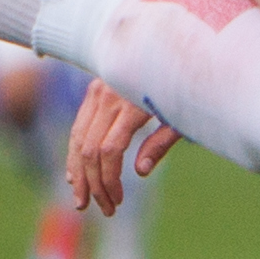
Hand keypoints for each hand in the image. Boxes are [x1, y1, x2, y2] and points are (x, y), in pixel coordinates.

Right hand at [66, 77, 175, 215]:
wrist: (170, 49)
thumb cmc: (185, 86)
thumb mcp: (181, 116)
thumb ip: (161, 142)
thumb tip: (140, 171)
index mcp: (133, 102)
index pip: (109, 150)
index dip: (110, 180)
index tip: (118, 201)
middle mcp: (109, 95)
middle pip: (90, 148)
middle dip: (93, 184)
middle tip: (105, 210)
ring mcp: (98, 90)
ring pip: (78, 138)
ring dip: (78, 174)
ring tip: (83, 202)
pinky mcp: (94, 90)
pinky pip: (79, 126)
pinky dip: (75, 153)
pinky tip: (75, 176)